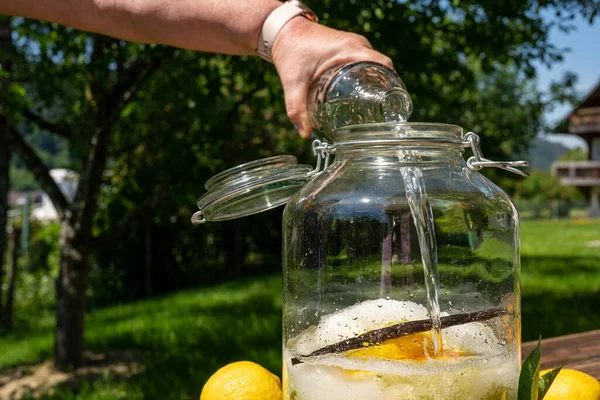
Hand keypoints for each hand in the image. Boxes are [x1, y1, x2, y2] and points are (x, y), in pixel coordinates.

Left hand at [272, 18, 392, 137]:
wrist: (282, 31)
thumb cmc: (290, 51)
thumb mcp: (293, 81)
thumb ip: (296, 108)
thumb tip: (304, 134)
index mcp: (351, 49)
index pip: (384, 65)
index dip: (392, 84)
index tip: (393, 104)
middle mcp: (356, 44)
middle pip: (382, 67)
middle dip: (384, 89)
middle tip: (383, 113)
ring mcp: (353, 44)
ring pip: (374, 64)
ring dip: (377, 82)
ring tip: (376, 107)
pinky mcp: (347, 47)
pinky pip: (365, 61)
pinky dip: (368, 75)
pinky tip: (363, 94)